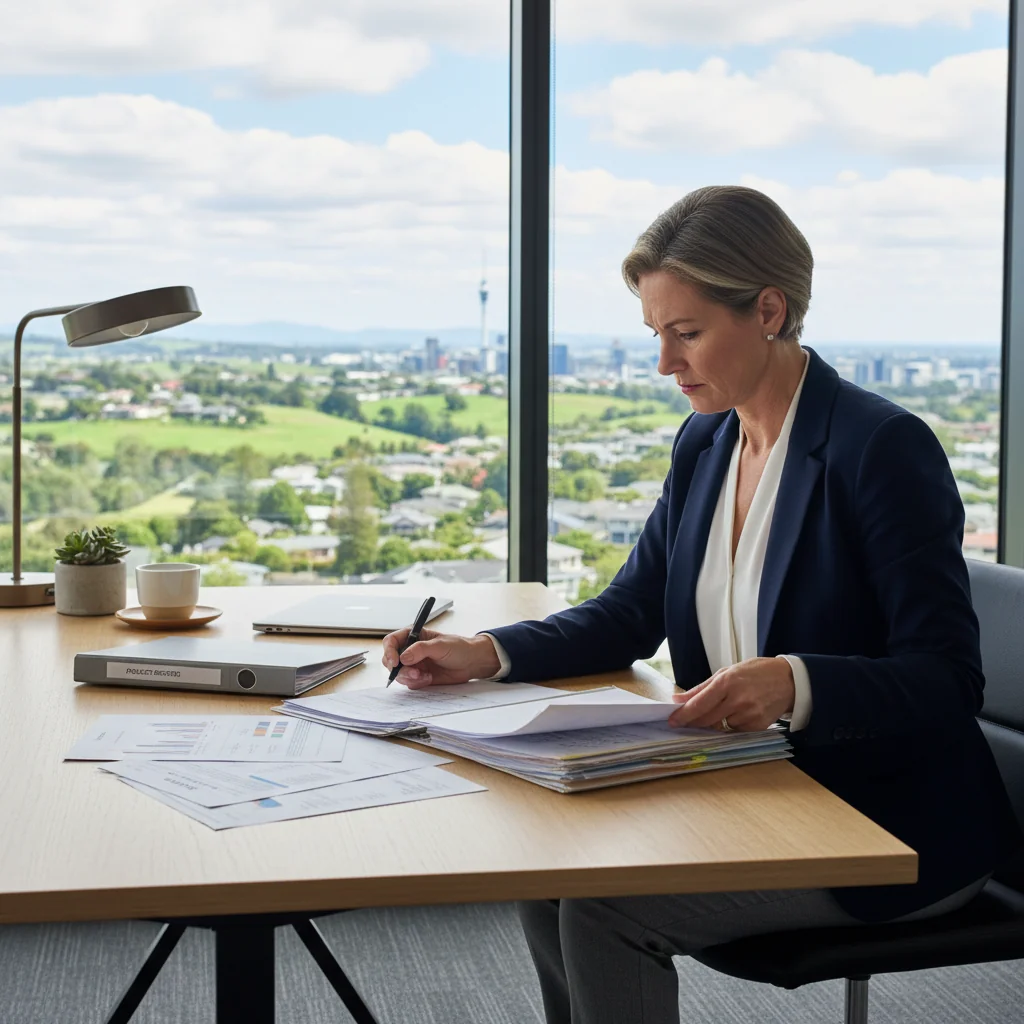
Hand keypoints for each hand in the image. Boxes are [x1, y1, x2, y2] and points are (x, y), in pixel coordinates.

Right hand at [381, 628, 501, 688]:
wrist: (472, 663)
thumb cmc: (459, 648)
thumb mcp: (440, 645)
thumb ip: (421, 649)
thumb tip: (403, 657)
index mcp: (413, 636)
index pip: (391, 641)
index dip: (389, 651)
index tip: (395, 662)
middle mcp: (410, 650)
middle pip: (390, 660)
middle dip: (399, 669)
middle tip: (414, 673)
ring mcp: (414, 664)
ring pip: (399, 674)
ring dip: (409, 677)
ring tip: (425, 676)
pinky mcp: (419, 677)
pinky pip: (409, 683)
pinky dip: (417, 683)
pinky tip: (429, 679)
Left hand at [668, 657, 794, 731]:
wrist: (789, 680)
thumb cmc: (756, 672)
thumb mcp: (727, 672)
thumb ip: (702, 688)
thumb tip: (679, 699)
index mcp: (727, 682)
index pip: (699, 704)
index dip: (684, 715)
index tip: (672, 720)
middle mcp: (737, 700)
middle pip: (706, 719)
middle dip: (693, 722)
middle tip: (685, 722)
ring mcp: (748, 715)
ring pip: (721, 726)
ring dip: (716, 722)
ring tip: (727, 707)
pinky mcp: (758, 726)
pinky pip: (735, 730)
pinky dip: (732, 724)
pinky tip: (740, 713)